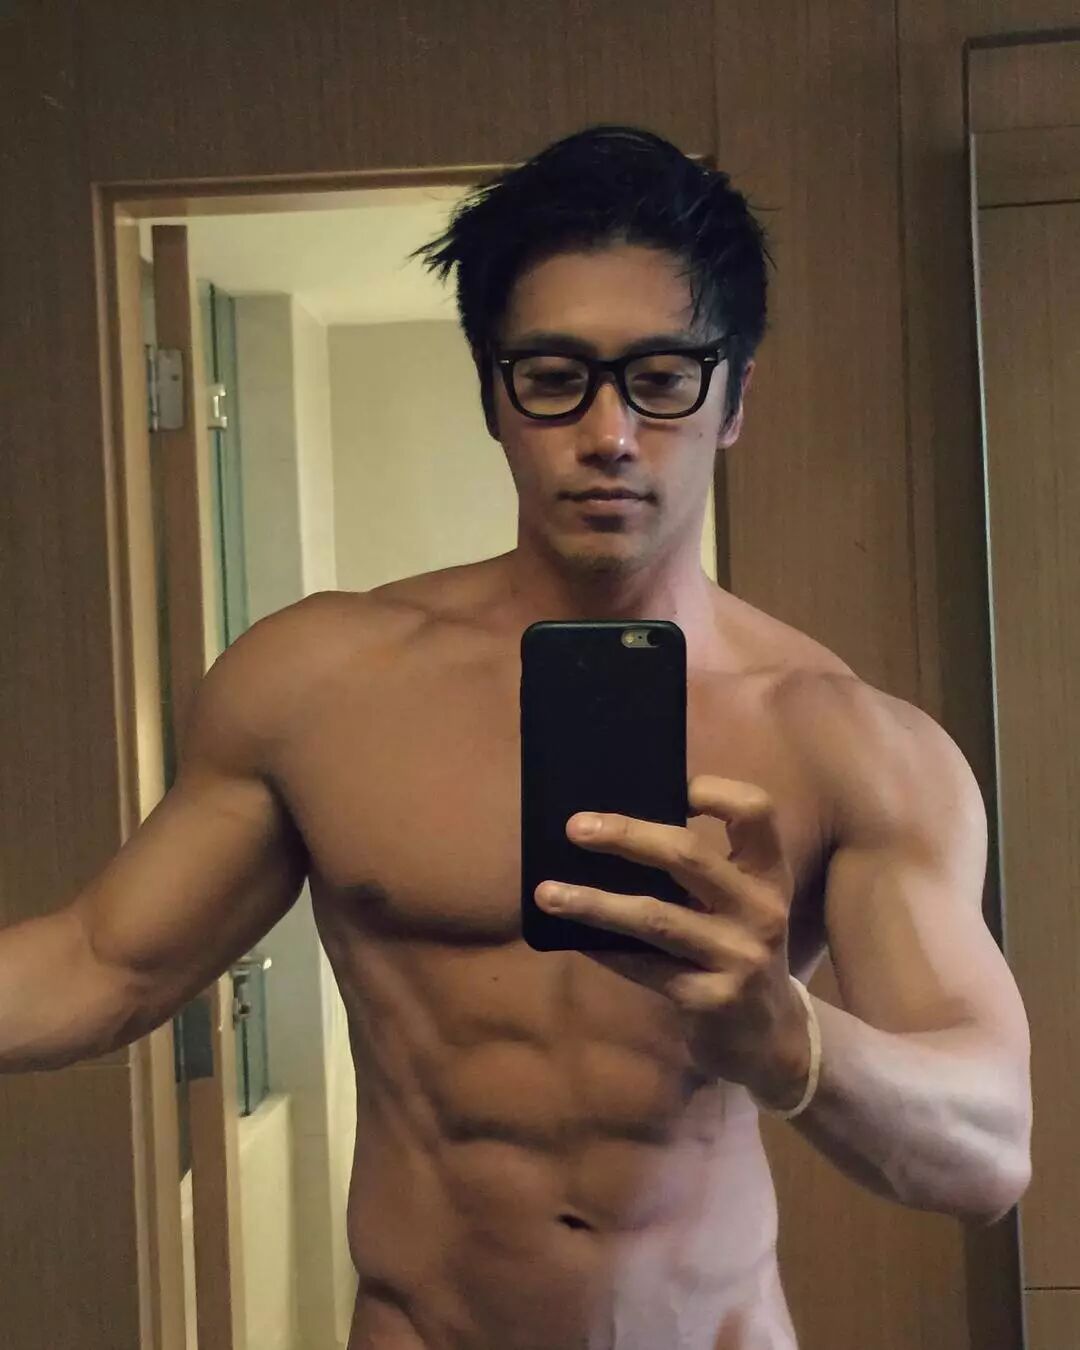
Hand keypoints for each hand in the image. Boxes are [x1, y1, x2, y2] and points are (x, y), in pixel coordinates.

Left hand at [534, 775, 810, 1106]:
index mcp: (768, 875)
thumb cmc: (736, 951)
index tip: (674, 787)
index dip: (718, 792)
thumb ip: (699, 871)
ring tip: (546, 894)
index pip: (757, 812)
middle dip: (627, 836)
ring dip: (593, 902)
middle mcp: (761, 910)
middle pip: (689, 856)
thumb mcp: (739, 906)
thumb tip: (612, 830)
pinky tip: (574, 940)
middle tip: (575, 828)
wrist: (770, 1039)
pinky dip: (605, 951)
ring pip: (654, 917)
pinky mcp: (711, 999)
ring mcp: (738, 957)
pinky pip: (644, 967)